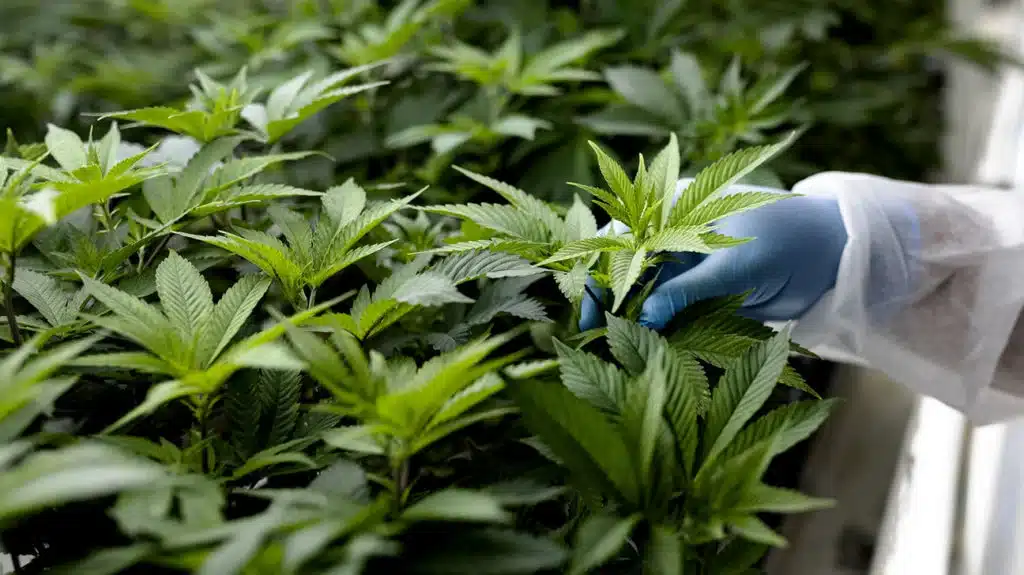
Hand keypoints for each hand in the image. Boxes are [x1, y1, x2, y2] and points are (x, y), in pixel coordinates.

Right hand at [579, 188, 848, 330]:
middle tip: (595, 336)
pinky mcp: (701, 296)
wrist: (833, 256)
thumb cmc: (787, 241)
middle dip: (608, 301)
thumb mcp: (735, 266)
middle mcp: (672, 239)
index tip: (592, 309)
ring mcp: (686, 269)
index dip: (598, 271)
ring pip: (643, 295)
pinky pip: (668, 314)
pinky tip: (646, 350)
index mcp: (675, 213)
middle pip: (624, 270)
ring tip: (617, 349)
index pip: (620, 238)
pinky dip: (656, 331)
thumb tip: (642, 319)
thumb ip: (687, 291)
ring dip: (630, 320)